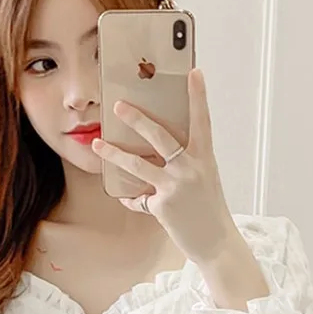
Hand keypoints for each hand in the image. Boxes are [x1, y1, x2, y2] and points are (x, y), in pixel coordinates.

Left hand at [91, 68, 236, 263]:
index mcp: (204, 158)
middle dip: (137, 119)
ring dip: (114, 154)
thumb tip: (156, 154)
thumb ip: (184, 163)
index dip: (198, 96)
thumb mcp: (204, 179)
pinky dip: (133, 199)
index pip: (202, 120)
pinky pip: (139, 199)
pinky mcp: (162, 205)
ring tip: (97, 144)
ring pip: (137, 165)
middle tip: (118, 105)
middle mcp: (190, 168)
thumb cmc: (209, 209)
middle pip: (160, 137)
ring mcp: (175, 186)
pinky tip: (127, 199)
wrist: (216, 242)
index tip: (194, 72)